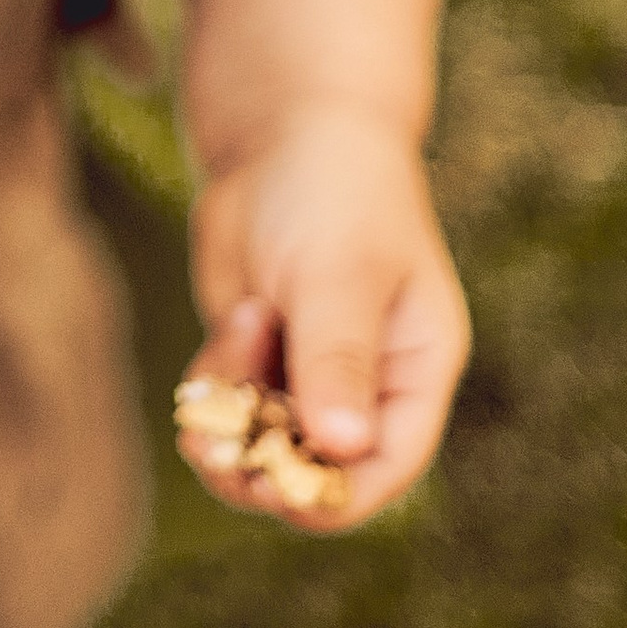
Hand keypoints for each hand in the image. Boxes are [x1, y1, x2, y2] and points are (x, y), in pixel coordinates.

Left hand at [182, 101, 468, 528]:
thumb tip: (343, 447)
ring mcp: (307, 376)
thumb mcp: (340, 274)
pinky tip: (234, 318)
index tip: (274, 490)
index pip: (386, 467)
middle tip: (211, 443)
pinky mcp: (258, 359)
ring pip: (261, 445)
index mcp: (415, 374)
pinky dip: (214, 385)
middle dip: (260, 466)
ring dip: (231, 419)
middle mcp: (366, 388)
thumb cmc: (336, 194)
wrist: (286, 134)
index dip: (333, 494)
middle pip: (314, 472)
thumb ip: (339, 358)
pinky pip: (227, 406)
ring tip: (238, 330)